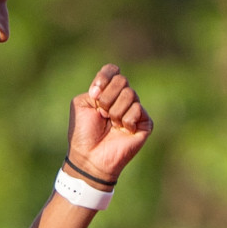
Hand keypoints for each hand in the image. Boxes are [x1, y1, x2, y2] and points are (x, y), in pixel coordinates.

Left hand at [65, 64, 153, 182]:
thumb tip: (111, 86)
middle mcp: (122, 98)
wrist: (90, 156)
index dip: (105, 77)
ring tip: (111, 125)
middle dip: (106, 98)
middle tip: (101, 114)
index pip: (113, 71)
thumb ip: (94, 87)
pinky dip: (125, 120)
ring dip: (114, 111)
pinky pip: (137, 109)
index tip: (94, 94)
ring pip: (130, 94)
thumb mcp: (81, 104)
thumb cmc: (83, 133)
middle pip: (122, 80)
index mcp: (107, 92)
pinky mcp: (145, 122)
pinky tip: (122, 130)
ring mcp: (135, 110)